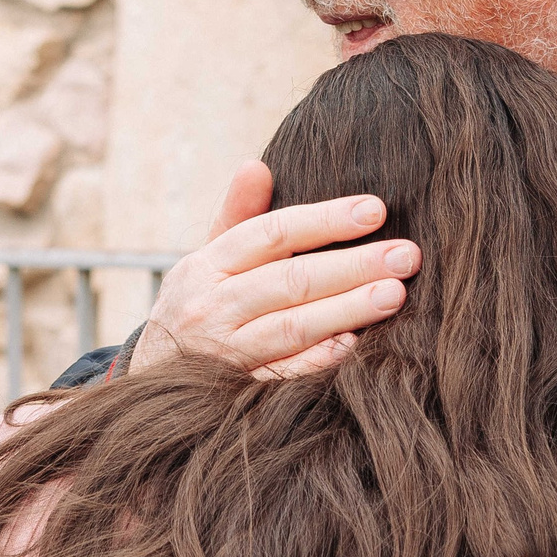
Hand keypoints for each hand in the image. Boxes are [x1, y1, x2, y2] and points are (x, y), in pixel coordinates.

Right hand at [127, 163, 421, 378]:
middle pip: (290, 281)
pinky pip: (284, 375)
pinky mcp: (237, 391)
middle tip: (406, 256)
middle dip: (352, 266)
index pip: (272, 234)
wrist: (150, 380)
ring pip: (292, 327)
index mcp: (207, 265)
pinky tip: (356, 345)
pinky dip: (319, 359)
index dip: (325, 220)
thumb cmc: (199, 306)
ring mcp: (225, 353)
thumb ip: (237, 215)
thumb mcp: (206, 258)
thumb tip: (257, 165)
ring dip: (347, 310)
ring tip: (395, 294)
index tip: (376, 210)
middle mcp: (213, 306)